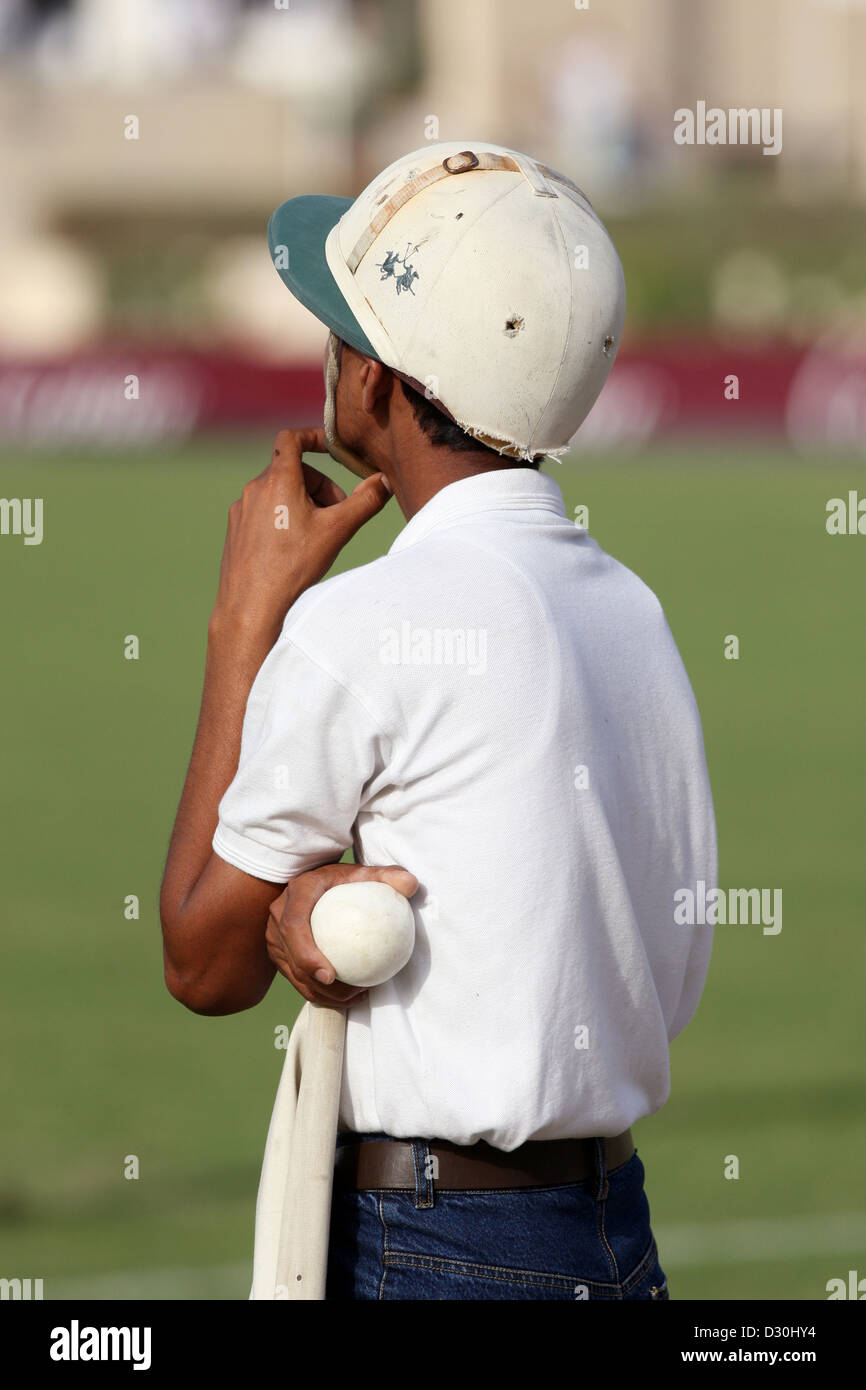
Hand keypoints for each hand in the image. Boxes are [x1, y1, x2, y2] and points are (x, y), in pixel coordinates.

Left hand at [211, 427, 391, 643]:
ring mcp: (241, 510)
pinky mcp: (235, 530)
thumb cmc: (294, 566)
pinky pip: (262, 512)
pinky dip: (282, 519)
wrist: (253, 605)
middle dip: (319, 486)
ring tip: (316, 536)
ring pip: (277, 493)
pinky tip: (293, 549)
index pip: (291, 438)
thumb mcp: (338, 531)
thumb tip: (384, 482)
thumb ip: (365, 502)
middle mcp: (255, 489)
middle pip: (291, 471)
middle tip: (336, 515)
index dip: (312, 437)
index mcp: (278, 481)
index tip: (329, 448)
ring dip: (301, 504)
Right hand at [266, 861, 418, 1005]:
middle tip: (350, 994)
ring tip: (355, 998)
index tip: (330, 975)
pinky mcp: (279, 950)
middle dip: (316, 983)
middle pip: (291, 957)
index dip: (306, 953)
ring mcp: (275, 934)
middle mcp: (279, 913)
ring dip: (320, 992)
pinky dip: (318, 991)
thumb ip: (389, 876)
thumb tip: (411, 885)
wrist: (316, 882)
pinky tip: (348, 996)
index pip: (294, 925)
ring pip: (292, 972)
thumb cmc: (346, 880)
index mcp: (298, 891)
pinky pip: (296, 976)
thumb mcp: (366, 872)